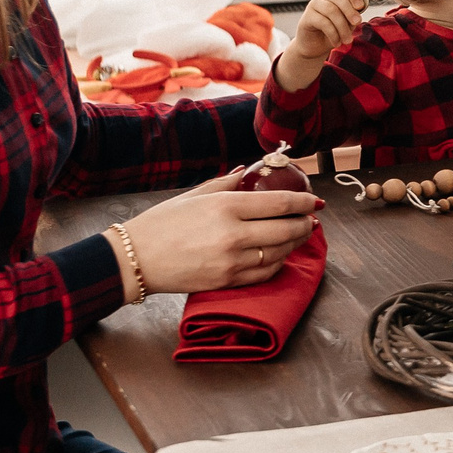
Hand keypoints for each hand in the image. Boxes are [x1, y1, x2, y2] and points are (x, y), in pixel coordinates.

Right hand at [118, 172, 322, 292]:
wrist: (137, 259)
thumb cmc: (162, 223)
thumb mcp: (194, 195)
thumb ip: (226, 183)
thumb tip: (248, 171)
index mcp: (226, 206)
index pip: (280, 203)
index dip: (304, 202)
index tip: (315, 201)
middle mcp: (234, 234)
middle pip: (287, 229)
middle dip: (305, 224)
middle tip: (312, 219)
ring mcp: (233, 261)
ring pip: (280, 253)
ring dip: (296, 243)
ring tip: (301, 234)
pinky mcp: (228, 281)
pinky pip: (265, 273)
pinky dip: (279, 263)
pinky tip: (281, 254)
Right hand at [274, 0, 365, 92]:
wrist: (312, 50)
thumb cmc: (332, 35)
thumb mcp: (345, 26)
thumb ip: (352, 16)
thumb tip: (363, 8)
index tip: (361, 8)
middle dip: (349, 12)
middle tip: (357, 25)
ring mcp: (313, 8)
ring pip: (331, 11)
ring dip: (342, 27)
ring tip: (347, 41)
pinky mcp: (306, 19)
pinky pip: (322, 22)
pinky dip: (332, 32)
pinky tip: (336, 42)